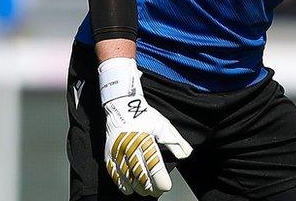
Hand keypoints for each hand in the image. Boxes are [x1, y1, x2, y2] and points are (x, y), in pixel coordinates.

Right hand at [99, 58, 192, 196]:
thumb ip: (175, 141)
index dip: (161, 182)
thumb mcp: (163, 125)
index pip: (155, 167)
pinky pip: (114, 175)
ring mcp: (118, 152)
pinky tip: (130, 188)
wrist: (121, 105)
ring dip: (138, 188)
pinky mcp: (109, 154)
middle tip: (157, 191)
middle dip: (151, 188)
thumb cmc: (144, 115)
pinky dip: (122, 185)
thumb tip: (186, 155)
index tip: (166, 186)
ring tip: (146, 190)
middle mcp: (130, 148)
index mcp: (146, 141)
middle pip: (142, 177)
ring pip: (128, 179)